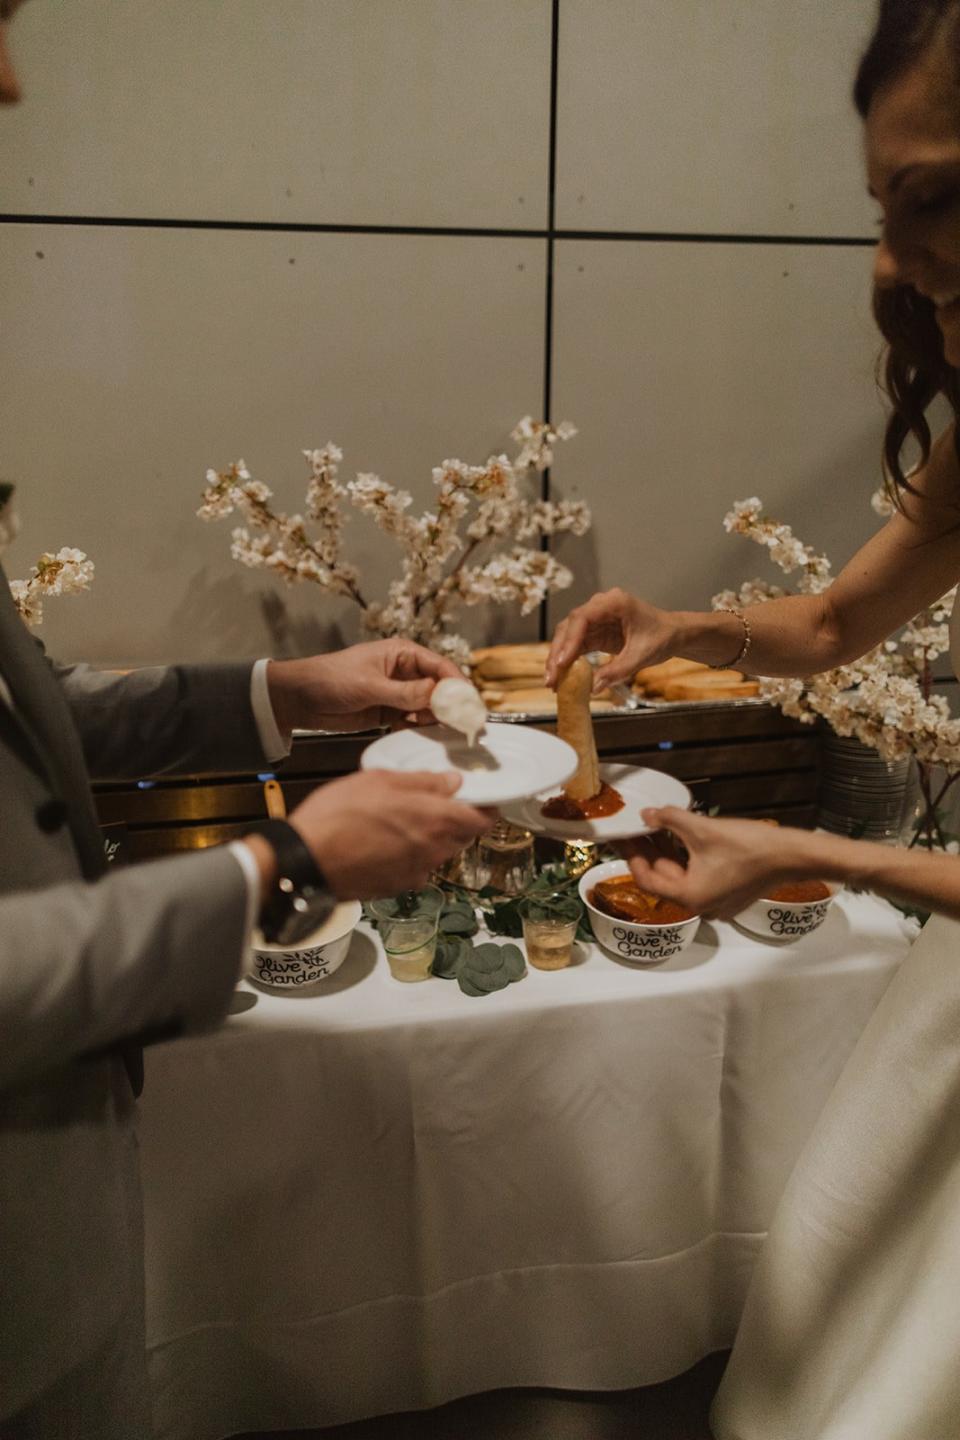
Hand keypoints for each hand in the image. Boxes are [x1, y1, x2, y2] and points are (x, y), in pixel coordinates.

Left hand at [267, 639, 463, 733]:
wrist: (299, 699)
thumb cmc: (330, 679)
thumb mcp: (369, 686)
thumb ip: (403, 693)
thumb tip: (436, 695)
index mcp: (402, 654)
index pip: (440, 667)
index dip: (457, 684)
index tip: (469, 703)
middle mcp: (405, 672)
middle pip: (439, 688)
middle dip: (452, 704)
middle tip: (466, 724)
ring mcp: (397, 694)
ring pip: (428, 707)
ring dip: (437, 719)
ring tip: (446, 734)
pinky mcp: (389, 713)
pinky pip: (413, 721)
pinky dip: (421, 729)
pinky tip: (425, 737)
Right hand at [288, 770, 491, 898]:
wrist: (306, 862)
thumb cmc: (339, 816)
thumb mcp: (381, 780)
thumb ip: (423, 782)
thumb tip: (452, 782)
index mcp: (437, 821)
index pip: (482, 820)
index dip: (485, 809)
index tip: (481, 799)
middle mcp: (433, 852)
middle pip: (460, 837)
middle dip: (455, 821)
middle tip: (434, 804)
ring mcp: (415, 874)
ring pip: (436, 854)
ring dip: (429, 839)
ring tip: (401, 821)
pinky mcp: (395, 888)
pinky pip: (413, 868)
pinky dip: (407, 855)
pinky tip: (382, 842)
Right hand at [545, 588, 674, 690]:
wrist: (672, 634)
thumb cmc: (662, 637)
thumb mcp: (642, 656)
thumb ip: (618, 670)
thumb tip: (594, 686)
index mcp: (614, 603)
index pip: (582, 618)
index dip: (569, 640)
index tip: (561, 662)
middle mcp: (600, 606)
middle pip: (569, 627)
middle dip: (558, 653)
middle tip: (551, 678)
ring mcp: (596, 619)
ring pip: (568, 636)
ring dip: (558, 658)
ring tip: (552, 681)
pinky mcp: (594, 632)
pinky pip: (575, 645)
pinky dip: (568, 660)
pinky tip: (561, 676)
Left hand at [622, 807, 814, 920]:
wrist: (791, 856)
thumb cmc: (748, 845)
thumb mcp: (702, 829)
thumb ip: (669, 820)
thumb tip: (647, 814)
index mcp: (690, 896)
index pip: (647, 879)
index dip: (632, 856)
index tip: (623, 837)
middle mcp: (701, 907)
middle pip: (664, 879)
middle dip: (649, 852)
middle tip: (636, 828)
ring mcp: (716, 903)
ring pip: (682, 877)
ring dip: (668, 854)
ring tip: (655, 828)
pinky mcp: (728, 895)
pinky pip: (698, 878)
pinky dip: (687, 860)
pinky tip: (680, 837)